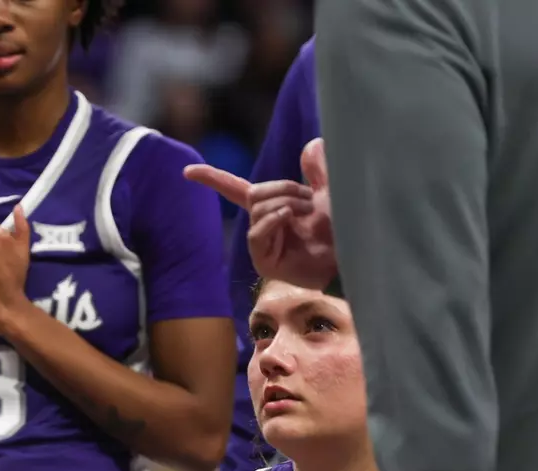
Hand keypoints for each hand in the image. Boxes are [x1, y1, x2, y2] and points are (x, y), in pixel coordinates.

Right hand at [185, 138, 337, 291]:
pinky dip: (275, 219)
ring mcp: (260, 244)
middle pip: (253, 192)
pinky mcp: (262, 261)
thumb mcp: (330, 191)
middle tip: (309, 201)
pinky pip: (257, 231)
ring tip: (308, 214)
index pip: (234, 189)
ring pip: (258, 208)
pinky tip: (291, 220)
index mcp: (271, 207)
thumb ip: (320, 169)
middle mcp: (261, 224)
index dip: (212, 178)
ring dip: (286, 204)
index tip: (187, 172)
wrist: (351, 253)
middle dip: (284, 189)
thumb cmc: (342, 227)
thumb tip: (313, 143)